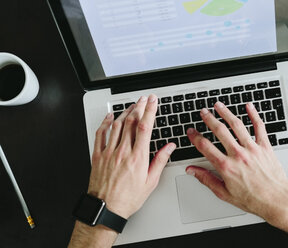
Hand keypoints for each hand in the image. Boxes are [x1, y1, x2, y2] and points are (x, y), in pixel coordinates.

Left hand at [88, 95, 175, 218]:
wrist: (106, 209)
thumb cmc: (128, 198)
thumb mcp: (150, 182)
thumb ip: (160, 161)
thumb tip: (169, 147)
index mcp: (138, 157)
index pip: (144, 127)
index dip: (149, 111)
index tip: (153, 101)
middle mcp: (123, 152)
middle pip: (131, 122)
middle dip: (139, 107)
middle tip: (144, 99)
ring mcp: (108, 152)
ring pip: (117, 125)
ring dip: (125, 112)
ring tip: (132, 106)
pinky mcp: (97, 156)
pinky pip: (100, 135)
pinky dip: (105, 123)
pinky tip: (110, 117)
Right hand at [185, 102, 287, 222]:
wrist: (276, 200)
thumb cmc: (253, 199)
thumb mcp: (224, 193)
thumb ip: (206, 179)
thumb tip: (192, 171)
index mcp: (226, 167)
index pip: (205, 147)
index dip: (195, 137)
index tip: (191, 132)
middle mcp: (238, 155)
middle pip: (220, 131)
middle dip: (209, 119)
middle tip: (203, 112)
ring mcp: (252, 149)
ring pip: (237, 125)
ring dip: (226, 113)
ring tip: (219, 106)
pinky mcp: (265, 147)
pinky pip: (259, 127)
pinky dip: (254, 115)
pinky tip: (249, 106)